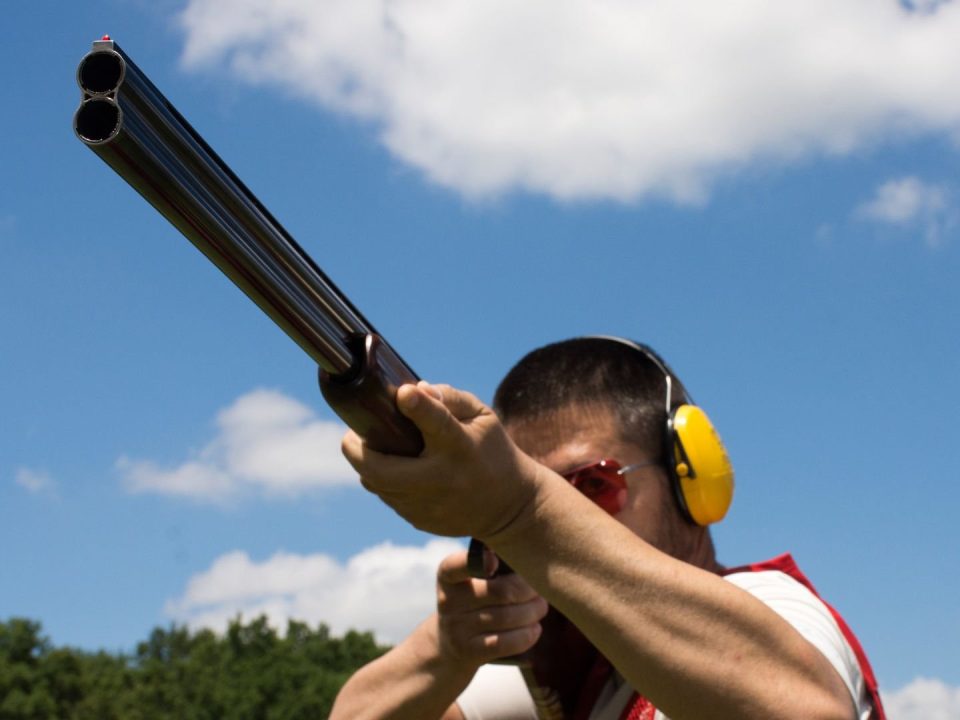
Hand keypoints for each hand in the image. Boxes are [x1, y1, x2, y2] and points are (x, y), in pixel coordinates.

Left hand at [341, 381, 543, 539]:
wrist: (508, 507)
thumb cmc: (491, 452)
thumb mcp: (483, 418)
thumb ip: (451, 399)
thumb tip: (415, 388)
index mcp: (461, 447)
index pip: (438, 425)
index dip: (419, 408)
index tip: (403, 393)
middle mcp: (442, 479)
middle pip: (382, 470)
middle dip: (356, 450)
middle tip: (351, 435)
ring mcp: (428, 506)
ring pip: (377, 485)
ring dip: (367, 464)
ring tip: (372, 448)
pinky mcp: (420, 522)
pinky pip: (388, 498)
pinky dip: (383, 481)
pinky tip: (393, 469)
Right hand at [435, 549, 547, 666]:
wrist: (448, 646)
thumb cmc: (471, 602)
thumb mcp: (469, 581)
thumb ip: (490, 565)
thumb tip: (526, 557)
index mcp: (448, 576)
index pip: (458, 565)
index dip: (478, 561)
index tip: (495, 561)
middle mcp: (448, 601)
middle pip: (500, 592)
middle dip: (528, 590)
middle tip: (540, 590)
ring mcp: (457, 628)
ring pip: (506, 617)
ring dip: (532, 612)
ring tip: (541, 607)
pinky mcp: (468, 652)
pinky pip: (503, 643)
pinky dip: (525, 635)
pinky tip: (535, 629)